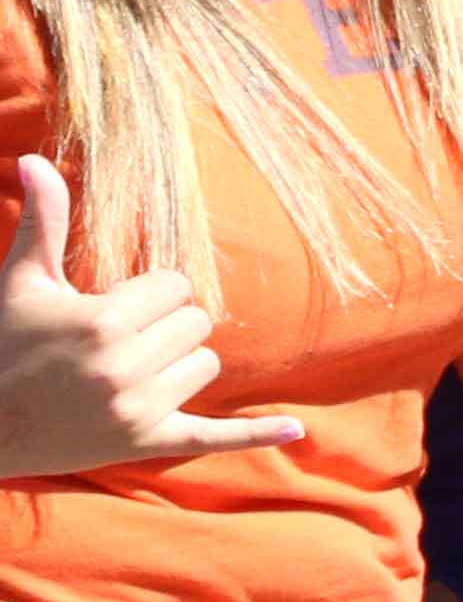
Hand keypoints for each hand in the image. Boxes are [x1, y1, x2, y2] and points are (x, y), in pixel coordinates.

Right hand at [0, 157, 305, 474]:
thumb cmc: (4, 346)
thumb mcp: (23, 283)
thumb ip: (44, 222)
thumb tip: (36, 159)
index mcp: (102, 321)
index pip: (176, 286)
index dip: (148, 293)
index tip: (114, 306)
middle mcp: (124, 367)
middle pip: (196, 323)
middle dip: (163, 326)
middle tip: (118, 340)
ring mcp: (138, 410)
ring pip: (206, 364)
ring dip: (178, 363)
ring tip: (128, 370)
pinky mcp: (146, 441)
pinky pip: (213, 437)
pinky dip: (254, 434)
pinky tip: (294, 430)